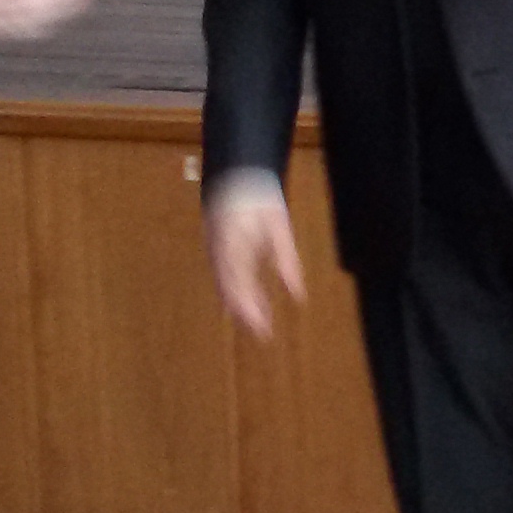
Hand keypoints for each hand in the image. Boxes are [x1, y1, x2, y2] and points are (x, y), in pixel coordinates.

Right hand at [205, 191, 305, 338]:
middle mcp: (220, 255)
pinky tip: (253, 305)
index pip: (239, 288)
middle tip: (262, 336)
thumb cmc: (260, 200)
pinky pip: (225, 279)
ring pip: (225, 288)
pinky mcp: (217, 251)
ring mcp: (215, 253)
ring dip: (241, 308)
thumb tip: (297, 295)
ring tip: (261, 326)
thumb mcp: (279, 229)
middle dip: (245, 315)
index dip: (250, 312)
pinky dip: (236, 294)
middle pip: (229, 293)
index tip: (263, 330)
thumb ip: (287, 262)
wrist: (235, 177)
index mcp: (234, 248)